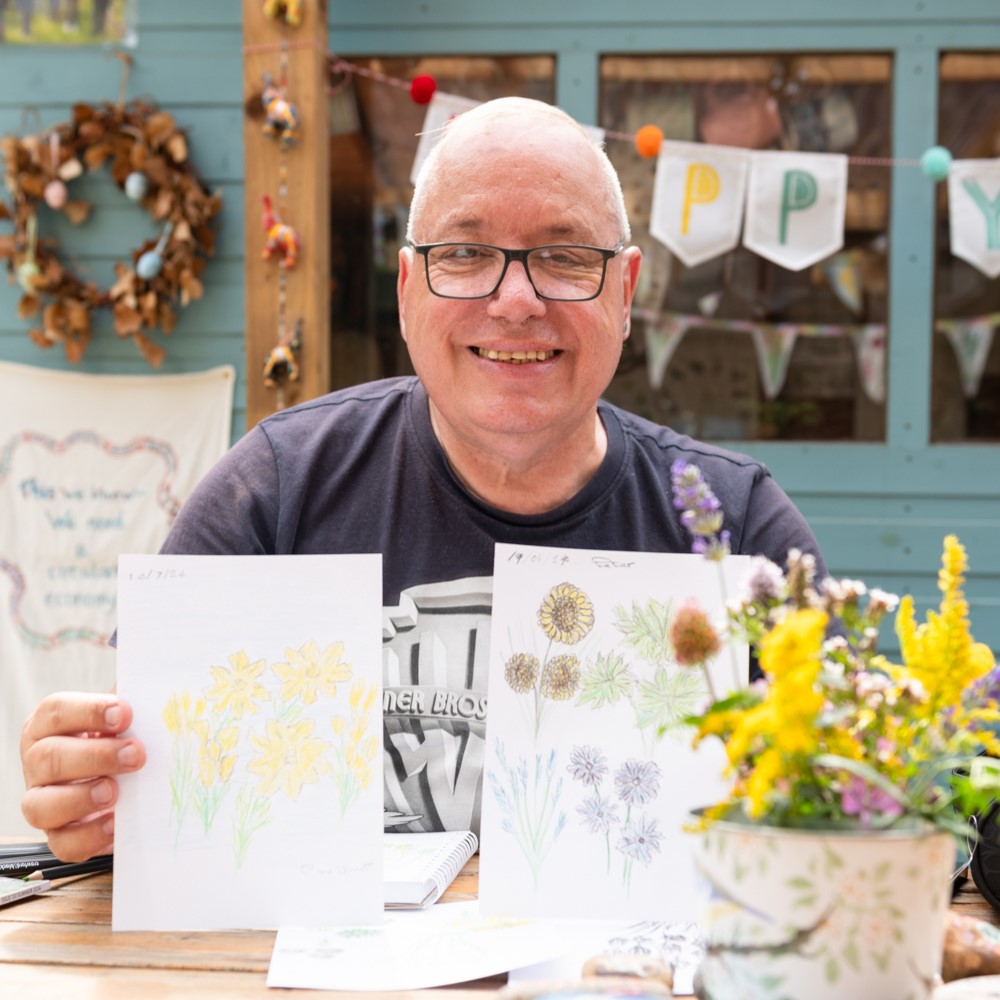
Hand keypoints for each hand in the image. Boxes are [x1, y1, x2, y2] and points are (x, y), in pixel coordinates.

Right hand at [20, 693, 146, 861]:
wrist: (122, 782)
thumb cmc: (120, 739)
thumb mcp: (122, 719)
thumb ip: (131, 707)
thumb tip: (155, 691)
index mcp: (49, 725)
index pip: (57, 711)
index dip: (90, 711)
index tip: (125, 714)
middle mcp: (37, 762)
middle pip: (49, 757)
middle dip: (95, 756)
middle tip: (135, 755)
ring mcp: (41, 801)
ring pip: (41, 804)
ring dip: (82, 798)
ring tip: (116, 792)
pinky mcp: (57, 836)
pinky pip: (63, 843)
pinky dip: (90, 836)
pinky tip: (116, 823)